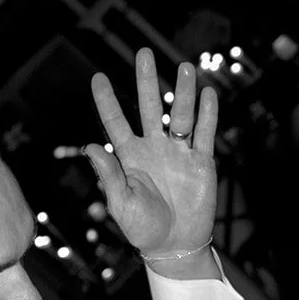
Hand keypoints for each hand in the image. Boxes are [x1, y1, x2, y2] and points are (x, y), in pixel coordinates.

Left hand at [83, 47, 218, 255]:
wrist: (175, 246)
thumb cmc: (142, 228)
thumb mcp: (121, 203)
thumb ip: (109, 174)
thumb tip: (91, 145)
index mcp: (129, 157)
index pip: (116, 122)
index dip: (107, 101)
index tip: (98, 76)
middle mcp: (153, 148)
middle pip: (149, 107)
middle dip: (146, 81)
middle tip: (143, 53)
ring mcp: (178, 153)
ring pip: (180, 115)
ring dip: (183, 93)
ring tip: (184, 67)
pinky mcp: (201, 162)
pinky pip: (205, 133)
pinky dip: (207, 115)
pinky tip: (207, 94)